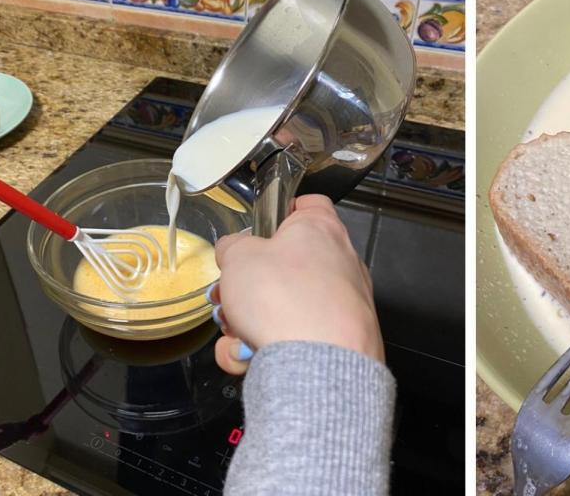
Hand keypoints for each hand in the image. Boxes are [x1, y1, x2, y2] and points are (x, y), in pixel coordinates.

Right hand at [212, 195, 383, 374]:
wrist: (318, 365)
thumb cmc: (286, 300)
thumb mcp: (238, 258)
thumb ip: (233, 248)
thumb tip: (234, 250)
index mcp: (321, 229)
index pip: (308, 204)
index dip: (281, 211)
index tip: (260, 227)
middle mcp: (340, 263)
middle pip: (286, 264)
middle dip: (249, 284)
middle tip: (227, 296)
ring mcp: (342, 303)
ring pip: (284, 305)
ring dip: (250, 320)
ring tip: (236, 332)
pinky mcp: (339, 339)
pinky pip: (294, 337)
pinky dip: (267, 348)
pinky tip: (248, 356)